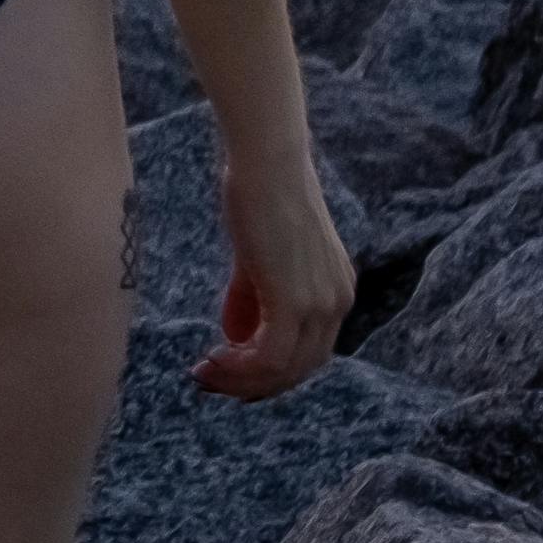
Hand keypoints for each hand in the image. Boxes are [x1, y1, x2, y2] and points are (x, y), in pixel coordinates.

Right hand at [190, 156, 355, 402]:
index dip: (269, 368)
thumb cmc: (259, 191)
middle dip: (253, 382)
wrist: (266, 160)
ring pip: (284, 371)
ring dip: (240, 378)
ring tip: (205, 370)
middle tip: (211, 379)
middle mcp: (338, 302)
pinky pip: (269, 359)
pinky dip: (240, 368)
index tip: (228, 367)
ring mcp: (321, 305)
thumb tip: (235, 337)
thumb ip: (253, 295)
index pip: (309, 350)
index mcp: (337, 289)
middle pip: (299, 369)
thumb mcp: (260, 253)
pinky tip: (213, 358)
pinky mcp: (295, 304)